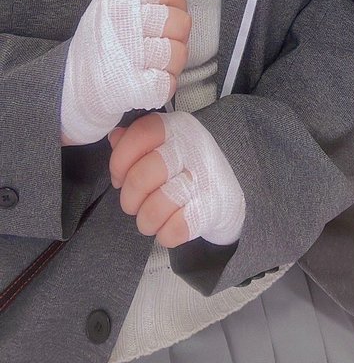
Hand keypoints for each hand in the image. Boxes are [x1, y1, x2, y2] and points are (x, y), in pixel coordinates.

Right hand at [60, 0, 190, 145]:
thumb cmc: (105, 39)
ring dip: (171, 60)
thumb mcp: (123, 3)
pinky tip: (148, 79)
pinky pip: (169, 82)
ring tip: (153, 61)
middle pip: (180, 21)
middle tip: (158, 39)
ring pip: (179, 52)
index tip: (164, 8)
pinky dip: (163, 82)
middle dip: (176, 33)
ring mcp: (128, 58)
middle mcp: (122, 25)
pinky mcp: (134, 89)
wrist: (74, 85)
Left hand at [109, 111, 244, 247]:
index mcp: (177, 128)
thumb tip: (115, 137)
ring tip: (149, 220)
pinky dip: (165, 234)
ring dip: (145, 221)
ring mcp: (204, 178)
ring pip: (155, 207)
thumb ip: (137, 140)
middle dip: (129, 199)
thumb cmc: (187, 168)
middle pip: (141, 176)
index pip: (140, 134)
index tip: (120, 177)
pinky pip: (173, 230)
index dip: (120, 161)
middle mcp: (192, 147)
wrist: (230, 193)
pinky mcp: (211, 208)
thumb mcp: (166, 145)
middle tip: (134, 205)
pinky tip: (169, 228)